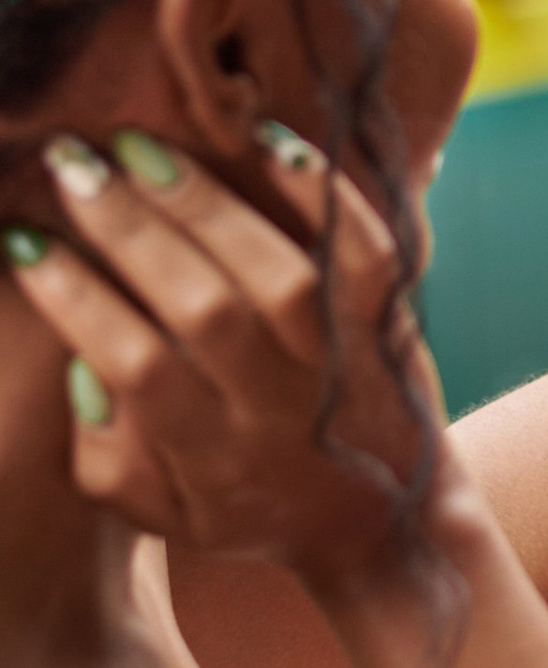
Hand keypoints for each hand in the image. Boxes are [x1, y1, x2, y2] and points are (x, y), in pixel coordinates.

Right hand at [2, 127, 446, 586]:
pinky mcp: (390, 323)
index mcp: (214, 457)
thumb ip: (110, 458)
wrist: (385, 527)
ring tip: (141, 149)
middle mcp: (282, 408)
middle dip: (130, 230)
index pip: (137, 367)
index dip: (77, 301)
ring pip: (280, 276)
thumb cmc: (248, 507)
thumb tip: (83, 370)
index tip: (25, 241)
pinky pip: (367, 254)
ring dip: (208, 206)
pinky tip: (265, 141)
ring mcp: (343, 363)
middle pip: (204, 309)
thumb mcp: (166, 515)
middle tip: (71, 165)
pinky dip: (323, 197)